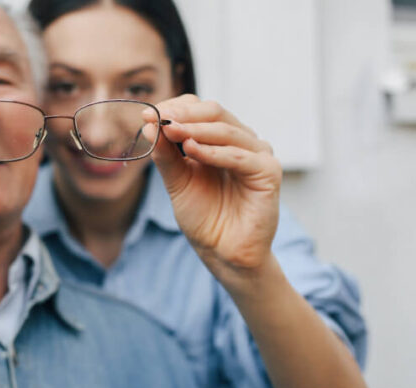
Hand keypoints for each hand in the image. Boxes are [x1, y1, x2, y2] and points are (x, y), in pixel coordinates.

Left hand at [143, 94, 281, 281]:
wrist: (222, 252)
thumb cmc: (204, 217)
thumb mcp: (177, 182)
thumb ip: (166, 156)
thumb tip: (149, 126)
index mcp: (219, 140)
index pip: (199, 110)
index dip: (174, 109)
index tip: (146, 115)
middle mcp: (240, 142)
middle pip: (214, 113)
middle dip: (183, 114)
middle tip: (158, 118)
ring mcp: (257, 154)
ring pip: (226, 131)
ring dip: (195, 129)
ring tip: (171, 131)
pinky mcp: (268, 172)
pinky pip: (240, 156)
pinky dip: (214, 152)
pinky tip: (191, 150)